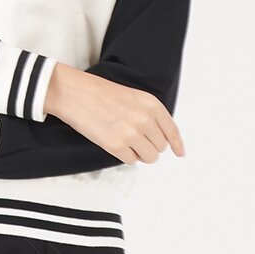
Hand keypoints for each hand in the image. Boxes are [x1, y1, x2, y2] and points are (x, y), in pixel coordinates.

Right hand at [43, 63, 184, 164]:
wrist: (74, 93)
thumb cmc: (99, 92)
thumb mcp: (133, 96)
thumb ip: (149, 114)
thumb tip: (161, 138)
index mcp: (151, 104)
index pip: (172, 131)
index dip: (177, 144)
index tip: (180, 153)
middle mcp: (145, 119)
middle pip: (160, 147)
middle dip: (149, 145)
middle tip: (133, 137)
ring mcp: (131, 134)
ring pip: (149, 157)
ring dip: (139, 153)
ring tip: (124, 140)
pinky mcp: (116, 146)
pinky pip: (131, 161)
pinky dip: (124, 155)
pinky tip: (113, 141)